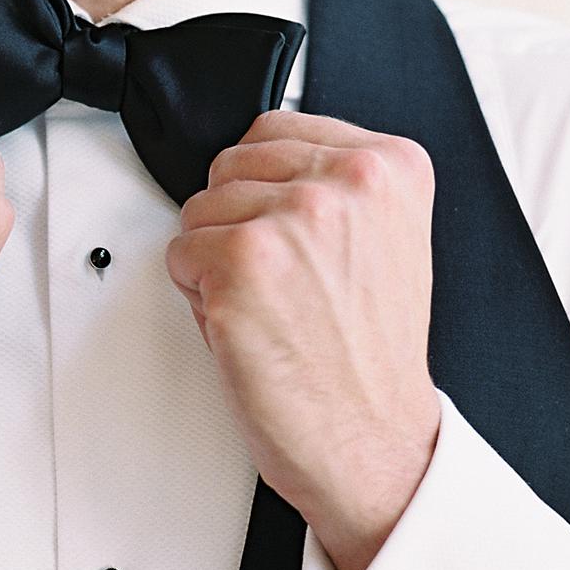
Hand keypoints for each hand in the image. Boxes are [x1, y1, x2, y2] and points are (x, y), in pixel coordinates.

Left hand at [165, 109, 441, 569]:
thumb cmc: (370, 356)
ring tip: (271, 305)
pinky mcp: (241, 264)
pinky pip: (180, 255)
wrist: (374, 439)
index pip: (275, 129)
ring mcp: (291, 220)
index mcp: (390, 166)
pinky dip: (199, 296)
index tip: (290, 232)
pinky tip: (249, 325)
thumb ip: (336, 185)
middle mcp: (346, 182)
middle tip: (285, 282)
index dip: (265, 189)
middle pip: (230, 165)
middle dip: (238, 222)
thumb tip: (263, 162)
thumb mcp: (386, 238)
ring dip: (217, 259)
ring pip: (199, 208)